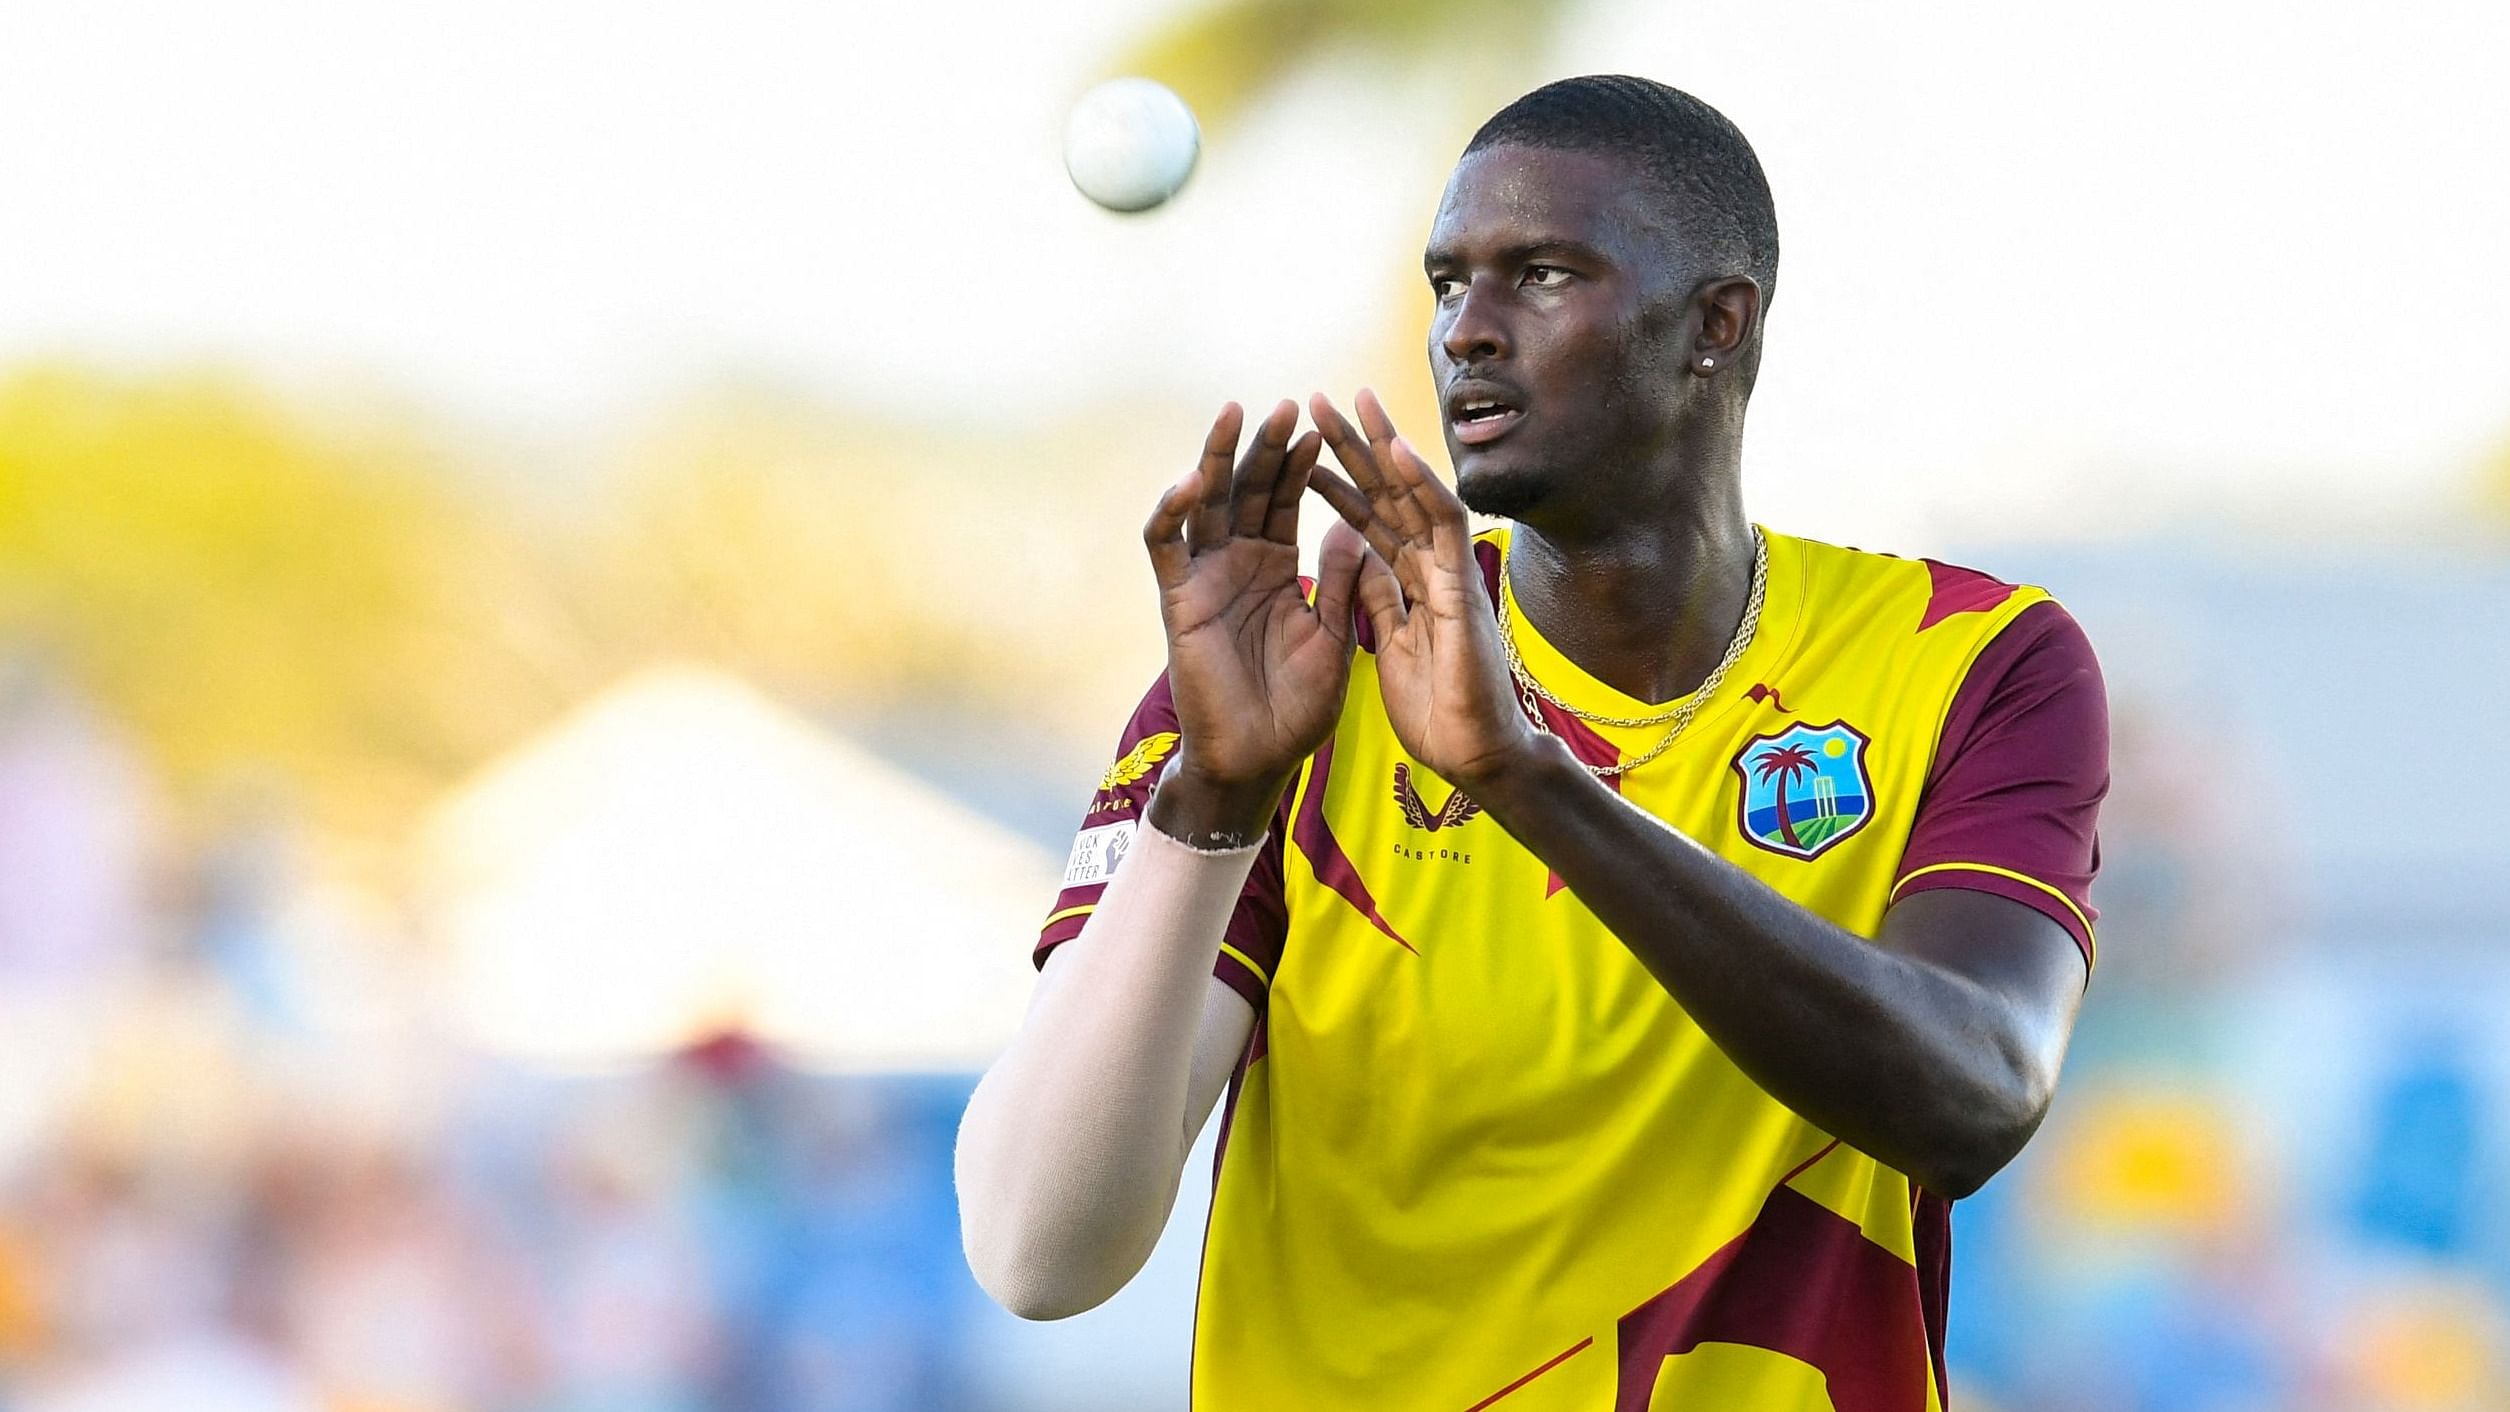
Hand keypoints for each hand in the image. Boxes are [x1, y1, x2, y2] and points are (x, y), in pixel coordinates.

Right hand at [1142, 401, 1371, 839]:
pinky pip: (1166, 546)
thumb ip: (1343, 584)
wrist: (1257, 761)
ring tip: (1236, 416)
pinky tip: (1191, 482)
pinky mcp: (1178, 600)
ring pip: (1205, 503)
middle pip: (1246, 489)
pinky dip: (1171, 512)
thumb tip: (1355, 526)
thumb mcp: (1335, 639)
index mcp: (1278, 569)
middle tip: (1284, 406)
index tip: (1323, 427)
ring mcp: (1206, 578)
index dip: (1301, 464)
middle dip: (1264, 447)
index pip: (1286, 501)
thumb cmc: (1297, 709)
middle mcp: (1238, 564)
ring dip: (1217, 459)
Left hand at [1307, 389, 1541, 791]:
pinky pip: (1443, 524)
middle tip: (1318, 401)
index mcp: (1411, 583)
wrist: (1474, 756)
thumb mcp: (1390, 647)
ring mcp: (1450, 572)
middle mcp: (1432, 567)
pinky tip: (1395, 449)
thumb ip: (1380, 601)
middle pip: (1388, 495)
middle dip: (1352, 448)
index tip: (1302, 454)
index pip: (1370, 521)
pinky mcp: (1462, 587)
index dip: (1338, 485)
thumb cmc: (1441, 712)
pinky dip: (1420, 485)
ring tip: (1351, 400)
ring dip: (1382, 445)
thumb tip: (1362, 562)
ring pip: (1414, 494)